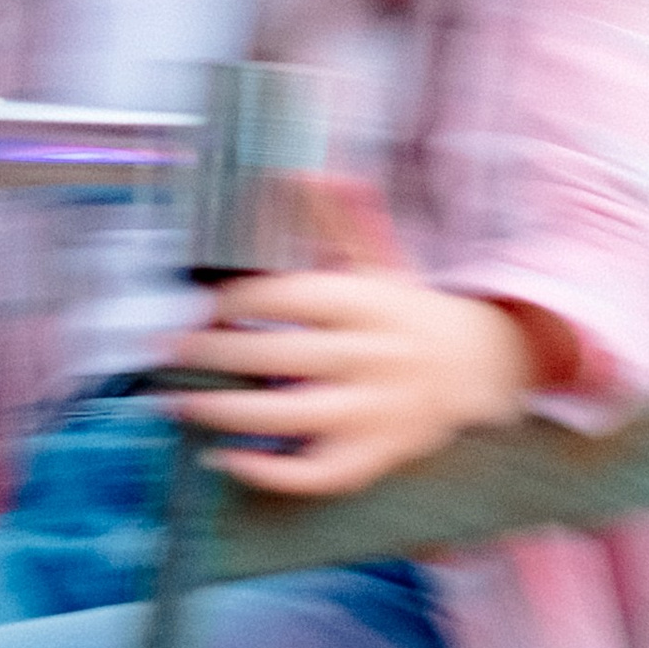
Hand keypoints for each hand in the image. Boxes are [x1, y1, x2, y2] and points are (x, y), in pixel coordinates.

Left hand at [165, 174, 542, 498]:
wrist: (476, 367)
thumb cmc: (406, 312)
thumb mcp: (379, 262)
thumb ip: (337, 220)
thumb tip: (300, 172)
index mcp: (372, 303)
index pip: (295, 296)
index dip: (241, 300)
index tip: (202, 303)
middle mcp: (376, 356)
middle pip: (284, 357)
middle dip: (218, 353)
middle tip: (172, 351)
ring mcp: (376, 411)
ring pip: (291, 417)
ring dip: (228, 413)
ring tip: (181, 402)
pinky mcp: (375, 456)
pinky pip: (317, 475)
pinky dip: (269, 473)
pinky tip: (229, 459)